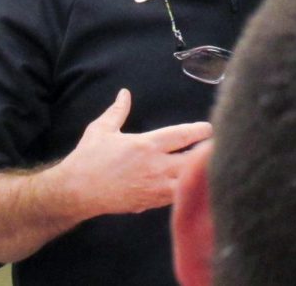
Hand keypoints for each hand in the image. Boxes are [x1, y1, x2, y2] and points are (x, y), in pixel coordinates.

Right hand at [52, 88, 212, 219]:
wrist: (76, 192)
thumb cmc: (88, 158)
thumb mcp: (101, 129)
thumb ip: (117, 111)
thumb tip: (124, 93)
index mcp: (146, 146)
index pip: (181, 136)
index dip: (199, 132)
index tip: (210, 128)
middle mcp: (154, 167)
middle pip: (192, 162)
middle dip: (207, 155)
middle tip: (220, 148)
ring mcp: (154, 188)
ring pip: (188, 183)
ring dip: (200, 175)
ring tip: (213, 167)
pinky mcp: (150, 203)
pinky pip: (176, 198)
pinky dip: (187, 192)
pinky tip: (194, 186)